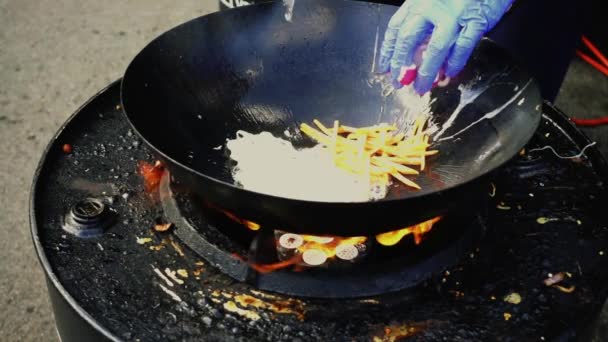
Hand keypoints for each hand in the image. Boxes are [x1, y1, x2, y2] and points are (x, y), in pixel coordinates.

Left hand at [377, 0, 512, 93]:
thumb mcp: (433, 1)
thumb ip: (421, 24)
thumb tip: (408, 55)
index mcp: (419, 1)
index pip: (396, 28)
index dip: (388, 51)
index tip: (385, 68)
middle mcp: (432, 6)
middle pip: (409, 39)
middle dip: (401, 64)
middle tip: (399, 82)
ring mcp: (454, 14)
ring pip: (435, 48)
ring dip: (427, 72)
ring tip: (422, 87)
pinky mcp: (475, 21)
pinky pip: (462, 47)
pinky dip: (454, 63)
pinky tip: (448, 74)